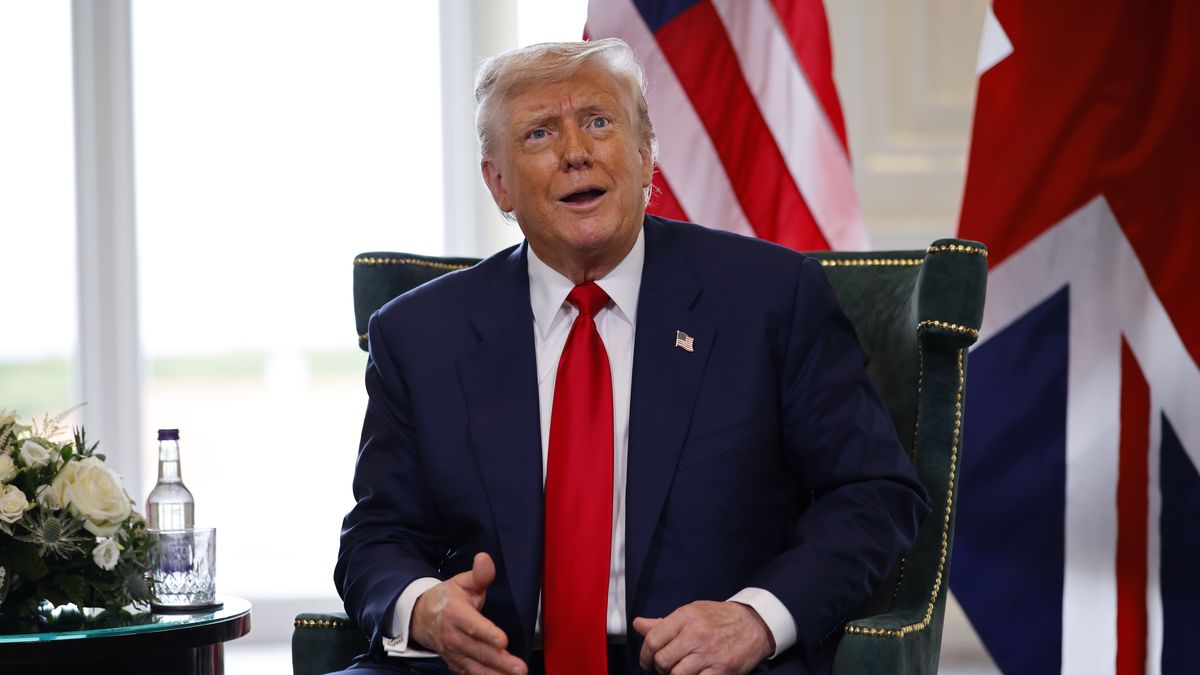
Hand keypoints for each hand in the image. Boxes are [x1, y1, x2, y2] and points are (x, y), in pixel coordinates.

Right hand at [410, 552, 526, 674]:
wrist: (419, 616)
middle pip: (478, 650)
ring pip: (475, 666)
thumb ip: (479, 574)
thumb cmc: (446, 598)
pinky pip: (470, 673)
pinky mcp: (455, 663)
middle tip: (519, 668)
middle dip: (500, 661)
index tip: (503, 641)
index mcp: (455, 613)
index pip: (472, 625)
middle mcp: (452, 636)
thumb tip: (485, 559)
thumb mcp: (461, 582)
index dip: (487, 633)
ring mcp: (453, 653)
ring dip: (495, 673)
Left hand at [633, 601, 773, 674]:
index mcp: (686, 616)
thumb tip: (639, 625)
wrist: (753, 625)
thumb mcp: (692, 612)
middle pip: (662, 659)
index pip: (653, 639)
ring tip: (679, 671)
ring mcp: (710, 653)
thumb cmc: (720, 618)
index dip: (645, 654)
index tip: (646, 661)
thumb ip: (664, 623)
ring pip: (676, 674)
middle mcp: (697, 633)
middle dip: (659, 667)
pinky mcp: (722, 669)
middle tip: (664, 667)